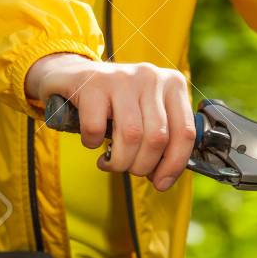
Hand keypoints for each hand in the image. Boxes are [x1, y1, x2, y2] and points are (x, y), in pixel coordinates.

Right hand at [24, 53, 195, 190]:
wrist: (70, 74)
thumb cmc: (112, 101)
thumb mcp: (144, 111)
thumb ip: (161, 137)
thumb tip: (164, 177)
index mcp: (172, 84)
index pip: (186, 133)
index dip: (174, 165)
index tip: (161, 183)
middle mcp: (151, 77)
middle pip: (157, 138)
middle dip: (142, 165)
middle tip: (128, 169)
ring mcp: (122, 78)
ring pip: (131, 135)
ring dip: (119, 161)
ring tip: (110, 163)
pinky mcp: (93, 84)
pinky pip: (96, 128)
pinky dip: (92, 143)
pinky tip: (90, 141)